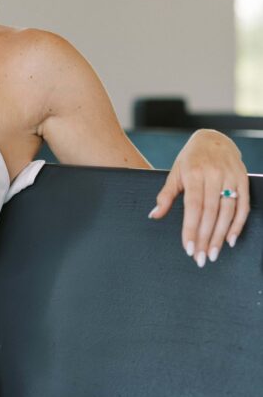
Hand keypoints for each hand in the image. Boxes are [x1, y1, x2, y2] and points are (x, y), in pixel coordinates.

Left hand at [148, 129, 249, 265]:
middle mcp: (214, 175)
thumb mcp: (175, 173)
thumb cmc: (190, 158)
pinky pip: (243, 205)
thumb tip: (154, 215)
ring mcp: (230, 177)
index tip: (188, 248)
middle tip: (201, 258)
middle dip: (205, 238)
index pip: (193, 207)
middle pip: (210, 212)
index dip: (191, 229)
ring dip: (220, 235)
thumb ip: (166, 195)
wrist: (214, 138)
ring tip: (212, 253)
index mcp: (193, 173)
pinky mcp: (243, 179)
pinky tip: (230, 239)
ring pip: (227, 211)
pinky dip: (238, 224)